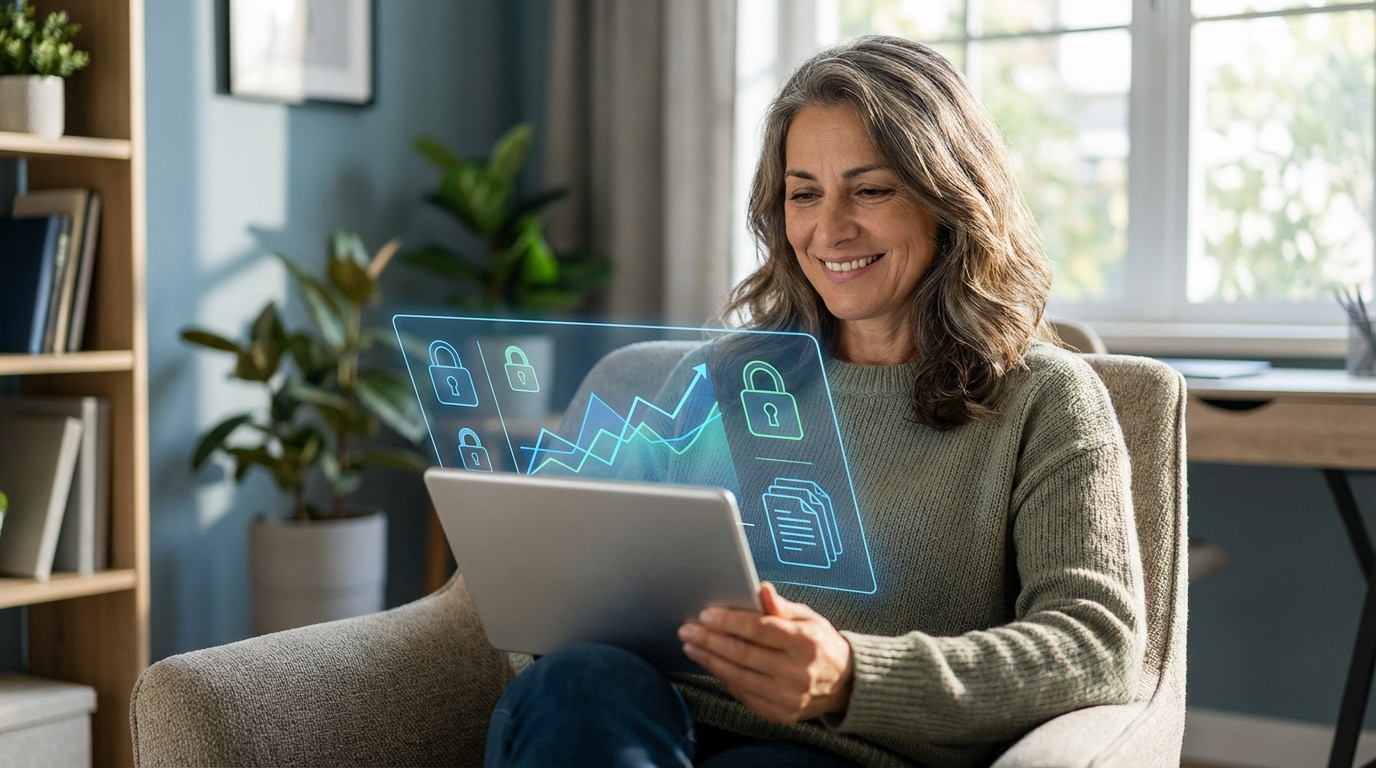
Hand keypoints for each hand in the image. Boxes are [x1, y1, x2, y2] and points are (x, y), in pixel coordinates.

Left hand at [678, 582, 853, 723]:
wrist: (844, 685)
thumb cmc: (821, 644)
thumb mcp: (808, 618)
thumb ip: (781, 606)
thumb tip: (761, 588)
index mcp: (805, 643)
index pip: (759, 630)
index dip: (729, 622)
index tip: (706, 615)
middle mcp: (798, 673)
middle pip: (743, 654)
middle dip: (710, 641)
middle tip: (687, 630)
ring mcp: (788, 697)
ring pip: (738, 677)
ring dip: (710, 661)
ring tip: (692, 647)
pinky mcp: (780, 714)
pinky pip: (744, 694)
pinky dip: (724, 678)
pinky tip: (711, 664)